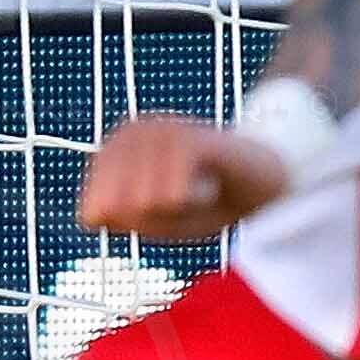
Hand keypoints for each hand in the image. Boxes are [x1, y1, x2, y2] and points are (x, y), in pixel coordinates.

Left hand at [74, 114, 288, 245]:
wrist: (267, 177)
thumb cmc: (208, 200)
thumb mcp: (156, 220)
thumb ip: (122, 218)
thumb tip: (94, 214)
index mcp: (113, 152)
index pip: (92, 212)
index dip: (129, 226)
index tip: (161, 213)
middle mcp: (130, 134)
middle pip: (118, 211)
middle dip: (150, 221)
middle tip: (182, 201)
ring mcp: (159, 132)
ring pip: (143, 205)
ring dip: (177, 210)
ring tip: (199, 189)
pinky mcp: (189, 139)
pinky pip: (172, 196)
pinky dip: (194, 202)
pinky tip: (210, 186)